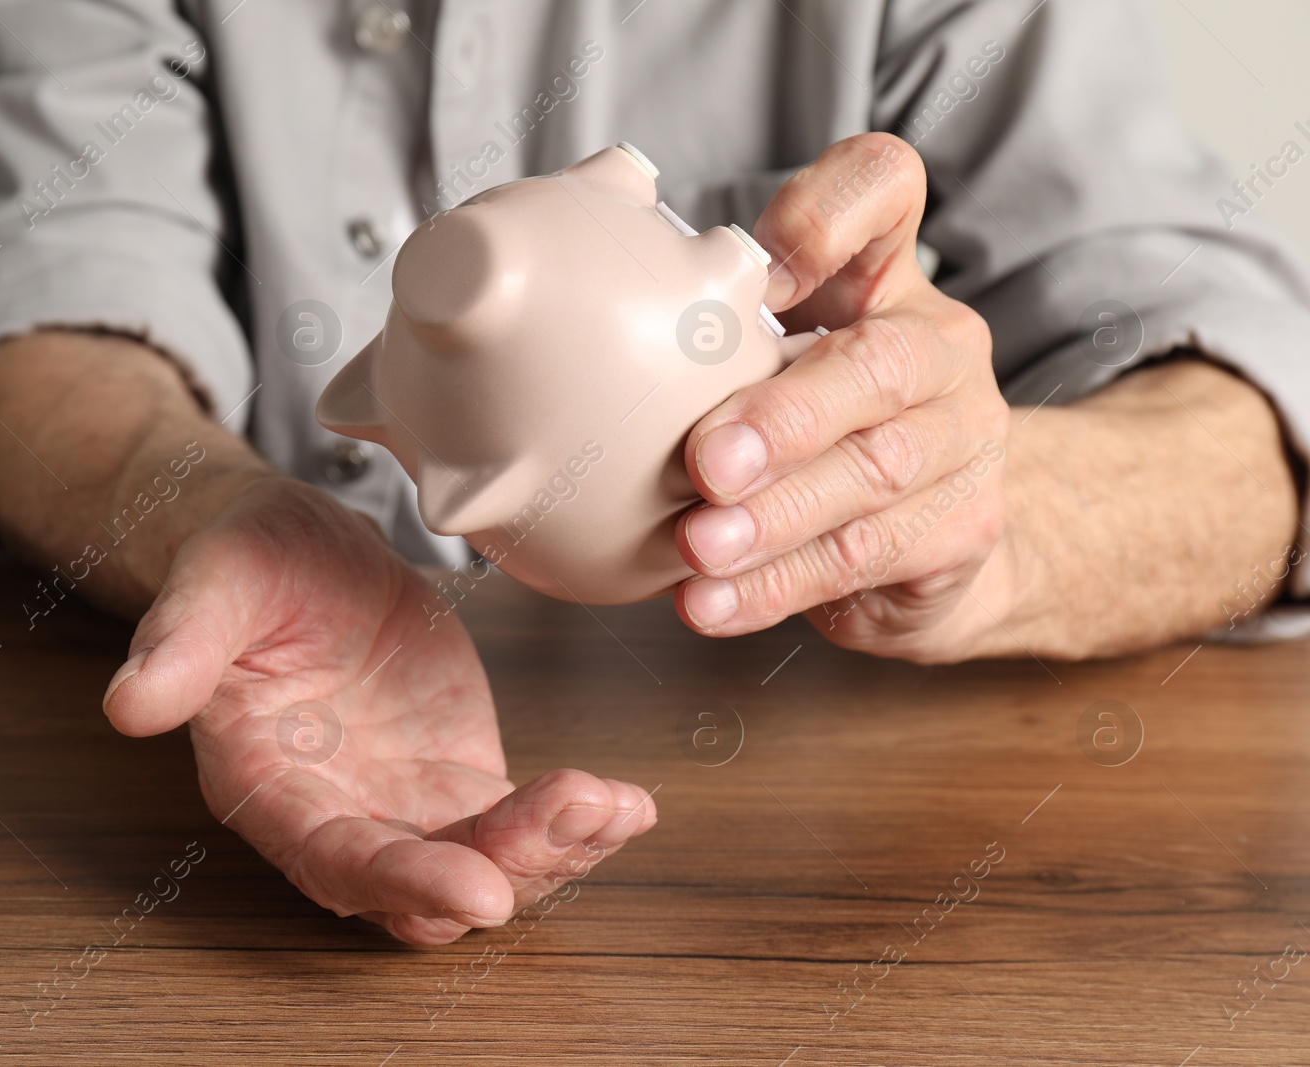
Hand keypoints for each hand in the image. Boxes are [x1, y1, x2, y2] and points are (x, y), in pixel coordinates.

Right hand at [102, 476, 657, 943]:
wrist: (296, 546)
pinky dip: (575, 823)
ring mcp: (404, 804)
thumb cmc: (243, 564)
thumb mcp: (211, 585)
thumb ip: (179, 647)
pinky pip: (519, 821)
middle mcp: (339, 814)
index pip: (334, 860)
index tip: (480, 890)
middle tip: (576, 819)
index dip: (405, 883)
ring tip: (614, 806)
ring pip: (484, 866)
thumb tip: (130, 704)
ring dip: (554, 851)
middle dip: (506, 868)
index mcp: (268, 785)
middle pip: (424, 886)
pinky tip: (628, 805)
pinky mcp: (457, 776)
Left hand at [675, 133, 1013, 661]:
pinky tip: (711, 602)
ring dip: (775, 515)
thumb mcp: (769, 361)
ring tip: (700, 546)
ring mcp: (962, 439)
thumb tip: (537, 324)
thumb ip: (698, 334)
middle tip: (706, 460)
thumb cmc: (817, 429)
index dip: (830, 211)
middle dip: (789, 414)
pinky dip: (777, 586)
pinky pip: (862, 558)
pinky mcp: (960, 529)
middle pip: (883, 360)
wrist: (929, 544)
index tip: (763, 267)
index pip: (883, 188)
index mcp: (881, 277)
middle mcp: (938, 346)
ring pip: (873, 473)